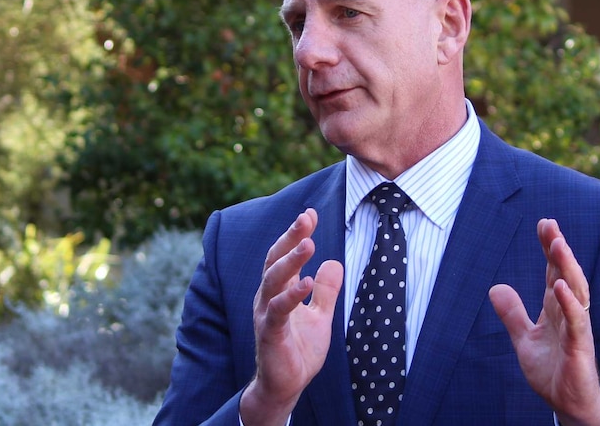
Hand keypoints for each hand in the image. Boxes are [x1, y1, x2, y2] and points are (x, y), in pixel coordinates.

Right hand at [240, 209, 343, 425]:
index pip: (285, 255)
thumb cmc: (299, 350)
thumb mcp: (320, 316)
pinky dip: (291, 294)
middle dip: (291, 237)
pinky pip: (278, 309)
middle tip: (306, 218)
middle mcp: (268, 296)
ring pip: (273, 279)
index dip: (296, 234)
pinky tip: (306, 281)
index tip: (310, 213)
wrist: (286, 386)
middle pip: (276, 259)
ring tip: (309, 243)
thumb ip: (326, 291)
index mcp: (279, 290)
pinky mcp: (269, 332)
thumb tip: (334, 262)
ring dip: (291, 260)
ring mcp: (266, 313)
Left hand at [488, 218, 599, 425]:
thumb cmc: (553, 372)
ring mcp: (576, 329)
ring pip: (575, 291)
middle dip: (558, 249)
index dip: (549, 248)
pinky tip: (561, 286)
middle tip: (550, 224)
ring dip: (567, 267)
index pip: (554, 272)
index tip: (544, 224)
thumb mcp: (524, 340)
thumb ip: (513, 314)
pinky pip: (577, 322)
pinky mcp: (580, 348)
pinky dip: (570, 303)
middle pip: (566, 274)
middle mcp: (569, 314)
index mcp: (557, 309)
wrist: (569, 406)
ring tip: (558, 244)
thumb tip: (495, 287)